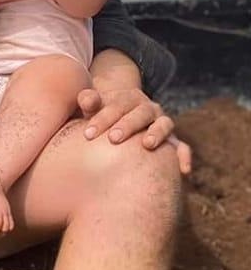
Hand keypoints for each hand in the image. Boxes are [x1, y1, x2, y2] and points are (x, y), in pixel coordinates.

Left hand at [77, 86, 191, 174]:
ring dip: (157, 133)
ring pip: (164, 124)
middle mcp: (149, 108)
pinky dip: (184, 156)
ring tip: (147, 144)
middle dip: (127, 125)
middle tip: (113, 138)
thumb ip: (89, 100)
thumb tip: (85, 101)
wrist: (121, 116)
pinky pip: (182, 147)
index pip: (117, 105)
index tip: (88, 134)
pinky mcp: (172, 140)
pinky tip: (184, 171)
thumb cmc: (102, 114)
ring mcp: (162, 123)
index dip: (103, 118)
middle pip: (140, 113)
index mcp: (129, 98)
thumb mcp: (94, 105)